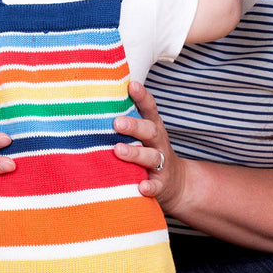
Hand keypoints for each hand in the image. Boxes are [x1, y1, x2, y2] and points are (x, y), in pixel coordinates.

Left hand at [113, 82, 186, 214]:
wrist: (177, 184)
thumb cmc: (149, 153)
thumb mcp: (142, 135)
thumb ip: (127, 121)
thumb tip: (95, 101)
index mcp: (152, 128)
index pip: (150, 109)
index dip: (142, 97)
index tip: (132, 85)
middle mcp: (158, 144)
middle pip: (151, 131)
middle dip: (135, 126)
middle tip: (117, 122)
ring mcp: (161, 164)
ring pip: (151, 157)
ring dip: (136, 153)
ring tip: (118, 150)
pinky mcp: (161, 184)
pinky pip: (156, 186)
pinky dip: (149, 186)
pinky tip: (140, 186)